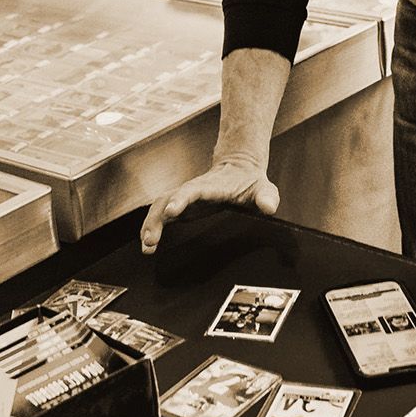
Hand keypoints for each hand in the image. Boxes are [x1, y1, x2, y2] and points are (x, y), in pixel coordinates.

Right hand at [140, 157, 278, 253]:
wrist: (239, 169)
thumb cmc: (250, 182)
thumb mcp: (264, 189)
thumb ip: (267, 197)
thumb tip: (268, 207)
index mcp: (210, 186)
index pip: (192, 191)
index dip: (181, 199)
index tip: (171, 211)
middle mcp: (192, 190)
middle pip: (166, 199)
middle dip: (156, 219)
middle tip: (150, 241)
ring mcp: (184, 197)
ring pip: (159, 207)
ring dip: (150, 225)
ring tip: (147, 247)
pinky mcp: (181, 206)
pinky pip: (160, 215)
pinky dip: (151, 228)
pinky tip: (147, 245)